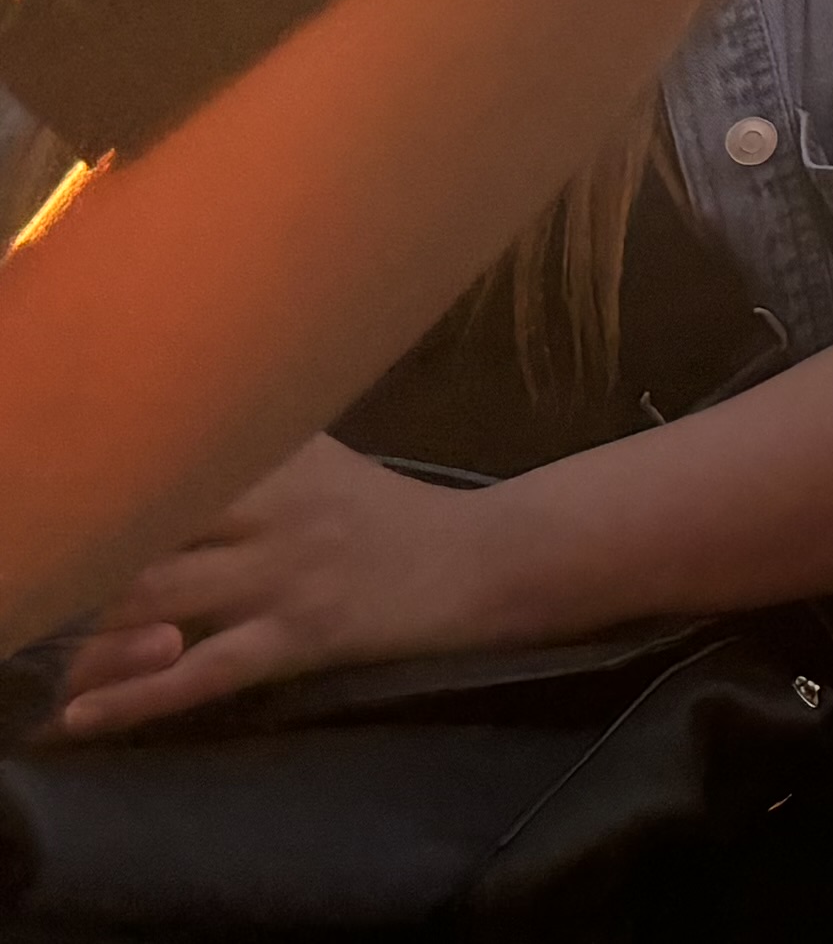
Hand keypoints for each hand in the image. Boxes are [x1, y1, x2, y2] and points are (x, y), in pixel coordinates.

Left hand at [44, 438, 521, 736]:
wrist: (478, 562)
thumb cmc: (380, 513)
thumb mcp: (313, 458)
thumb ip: (240, 444)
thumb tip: (147, 424)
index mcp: (270, 459)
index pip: (157, 464)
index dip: (82, 487)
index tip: (28, 503)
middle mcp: (270, 510)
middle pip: (137, 535)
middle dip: (63, 568)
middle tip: (18, 589)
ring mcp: (284, 576)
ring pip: (155, 604)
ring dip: (80, 636)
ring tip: (27, 655)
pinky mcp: (301, 635)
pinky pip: (203, 672)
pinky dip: (135, 697)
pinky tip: (80, 716)